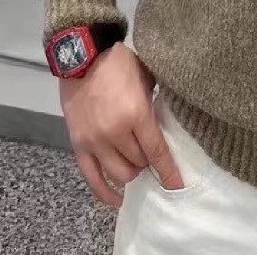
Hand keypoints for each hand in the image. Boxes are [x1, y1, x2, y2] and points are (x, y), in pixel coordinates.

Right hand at [59, 43, 183, 208]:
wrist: (82, 56)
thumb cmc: (118, 63)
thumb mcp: (145, 77)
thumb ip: (154, 103)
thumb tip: (166, 125)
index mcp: (135, 113)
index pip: (156, 151)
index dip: (168, 171)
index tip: (178, 185)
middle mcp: (114, 132)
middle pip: (138, 162)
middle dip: (148, 162)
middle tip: (152, 155)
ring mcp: (94, 141)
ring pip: (119, 173)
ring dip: (131, 171)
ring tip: (136, 164)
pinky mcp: (78, 145)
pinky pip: (92, 178)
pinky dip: (105, 192)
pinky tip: (117, 200)